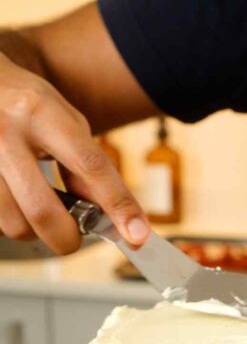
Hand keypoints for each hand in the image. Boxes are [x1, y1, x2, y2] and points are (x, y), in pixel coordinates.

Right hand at [0, 52, 148, 253]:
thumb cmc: (27, 105)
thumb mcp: (64, 122)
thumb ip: (86, 167)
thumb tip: (109, 215)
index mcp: (41, 113)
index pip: (90, 165)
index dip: (118, 204)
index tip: (137, 235)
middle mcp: (6, 132)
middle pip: (42, 211)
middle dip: (67, 238)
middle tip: (73, 236)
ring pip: (13, 224)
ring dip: (33, 231)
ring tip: (35, 208)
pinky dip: (11, 222)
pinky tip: (13, 202)